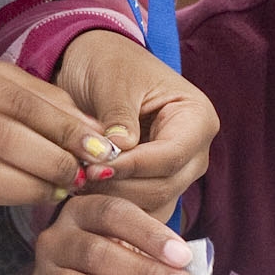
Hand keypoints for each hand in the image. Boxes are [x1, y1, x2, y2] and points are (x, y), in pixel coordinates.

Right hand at [0, 49, 103, 209]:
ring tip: (68, 184)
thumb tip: (94, 128)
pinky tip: (40, 193)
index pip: (16, 100)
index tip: (99, 144)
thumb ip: (39, 97)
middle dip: (54, 158)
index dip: (63, 126)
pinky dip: (15, 196)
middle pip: (3, 137)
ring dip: (38, 184)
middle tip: (88, 170)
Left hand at [53, 31, 218, 219]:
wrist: (96, 65)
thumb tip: (121, 149)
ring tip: (77, 184)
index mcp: (197, 118)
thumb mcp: (113, 81)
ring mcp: (178, 172)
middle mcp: (195, 151)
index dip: (132, 166)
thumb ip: (118, 116)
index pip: (170, 155)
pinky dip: (116, 209)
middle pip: (164, 185)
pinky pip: (142, 209)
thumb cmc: (109, 64)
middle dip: (119, 186)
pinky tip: (86, 200)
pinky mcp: (156, 186)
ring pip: (152, 203)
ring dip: (113, 200)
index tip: (94, 168)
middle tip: (78, 178)